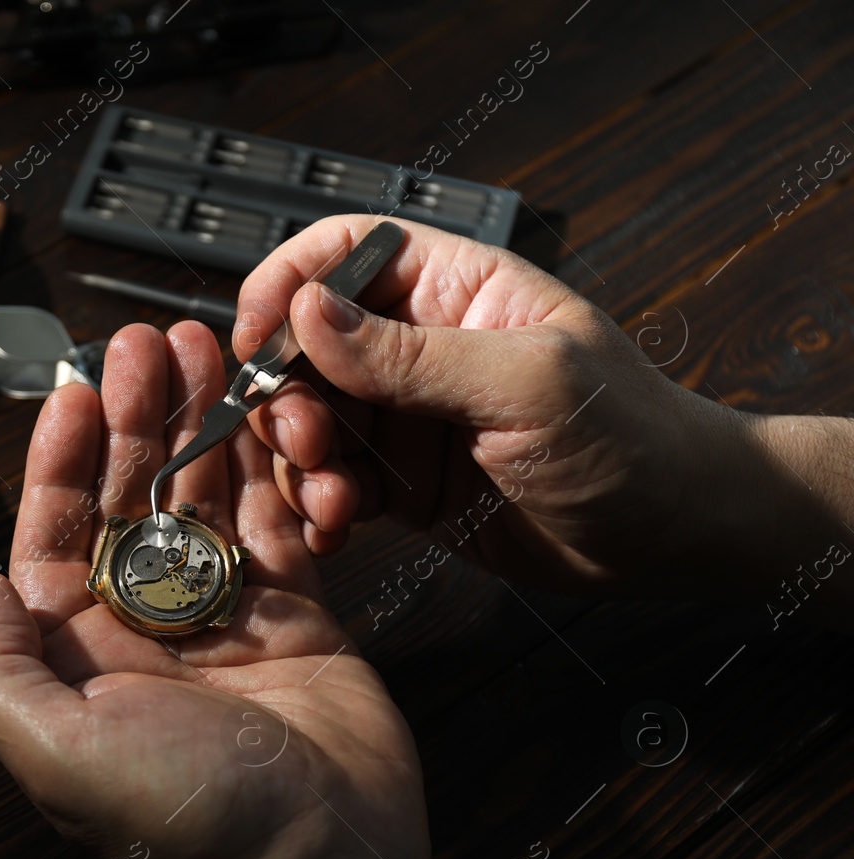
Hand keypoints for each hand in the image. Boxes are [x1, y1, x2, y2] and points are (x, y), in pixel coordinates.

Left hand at [0, 323, 458, 858]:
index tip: (79, 389)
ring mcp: (219, 617)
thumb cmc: (183, 823)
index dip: (63, 455)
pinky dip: (271, 467)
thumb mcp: (51, 746)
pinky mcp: (291, 616)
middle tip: (152, 345)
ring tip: (208, 350)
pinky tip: (265, 411)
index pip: (55, 530)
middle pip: (131, 497)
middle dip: (138, 417)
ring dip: (203, 424)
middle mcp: (141, 627)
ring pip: (204, 498)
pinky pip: (274, 523)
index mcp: (74, 651)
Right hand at [234, 214, 776, 599]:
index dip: (286, 283)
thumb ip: (413, 354)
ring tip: (330, 499)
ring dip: (297, 461)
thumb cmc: (632, 436)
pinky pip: (330, 483)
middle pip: (305, 347)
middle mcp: (417, 346)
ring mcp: (405, 416)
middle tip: (303, 442)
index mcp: (453, 288)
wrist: (673, 534)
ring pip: (307, 420)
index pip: (343, 253)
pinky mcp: (401, 482)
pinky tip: (333, 528)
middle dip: (284, 395)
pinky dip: (316, 506)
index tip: (255, 340)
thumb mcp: (526, 384)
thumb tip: (310, 311)